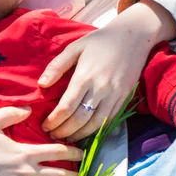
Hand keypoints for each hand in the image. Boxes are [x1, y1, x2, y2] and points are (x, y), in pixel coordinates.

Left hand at [40, 0, 175, 140]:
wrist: (133, 37)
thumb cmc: (99, 41)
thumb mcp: (74, 48)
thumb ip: (57, 66)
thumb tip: (41, 84)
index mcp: (85, 76)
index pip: (67, 106)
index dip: (54, 120)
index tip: (45, 125)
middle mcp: (100, 89)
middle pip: (79, 119)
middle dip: (64, 131)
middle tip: (52, 135)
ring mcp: (114, 96)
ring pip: (95, 124)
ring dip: (79, 135)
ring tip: (66, 138)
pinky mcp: (124, 99)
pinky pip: (109, 120)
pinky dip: (96, 130)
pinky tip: (85, 132)